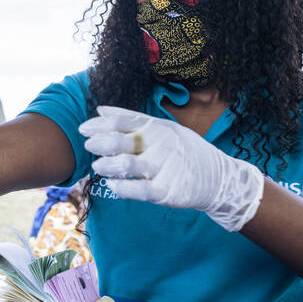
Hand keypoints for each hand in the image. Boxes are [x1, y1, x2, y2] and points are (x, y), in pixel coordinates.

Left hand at [79, 106, 263, 231]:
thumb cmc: (184, 150)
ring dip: (106, 165)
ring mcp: (163, 169)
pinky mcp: (166, 192)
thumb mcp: (163, 128)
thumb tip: (100, 110)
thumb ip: (131, 118)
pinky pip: (137, 190)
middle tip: (89, 145)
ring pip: (126, 165)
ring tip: (97, 166)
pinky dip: (121, 188)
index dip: (99, 124)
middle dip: (99, 143)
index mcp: (158, 128)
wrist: (219, 178)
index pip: (122, 121)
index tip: (84, 129)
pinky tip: (112, 184)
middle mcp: (160, 146)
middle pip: (121, 142)